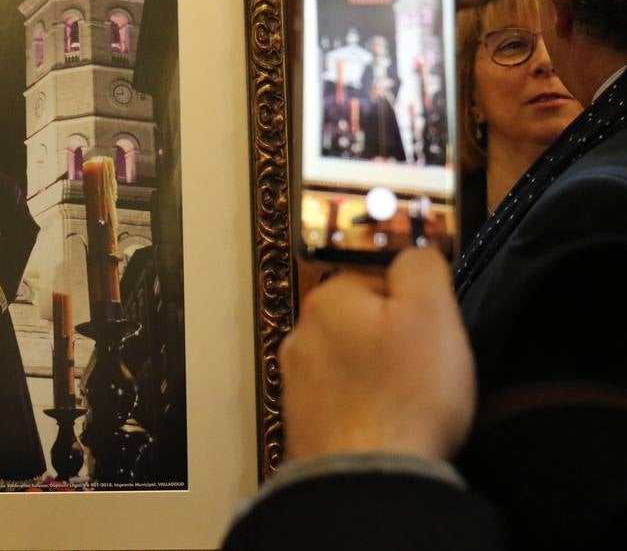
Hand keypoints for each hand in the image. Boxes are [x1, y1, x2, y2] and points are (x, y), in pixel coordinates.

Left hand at [279, 247, 473, 460]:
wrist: (369, 476)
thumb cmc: (404, 394)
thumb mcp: (431, 311)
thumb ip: (420, 265)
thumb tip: (413, 252)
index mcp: (327, 298)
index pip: (377, 278)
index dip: (414, 304)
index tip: (432, 332)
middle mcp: (301, 333)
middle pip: (361, 320)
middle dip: (392, 339)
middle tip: (423, 369)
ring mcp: (297, 379)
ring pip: (350, 361)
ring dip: (375, 374)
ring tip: (405, 402)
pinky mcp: (303, 420)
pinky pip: (342, 400)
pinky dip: (362, 407)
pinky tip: (384, 423)